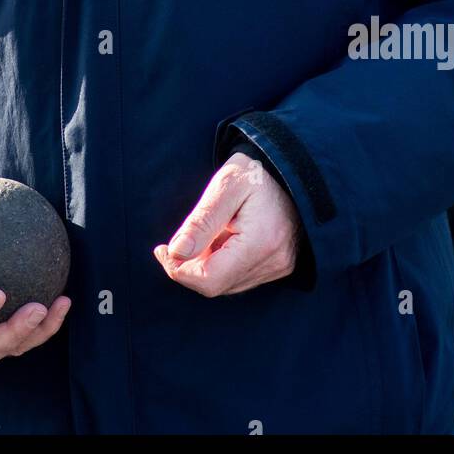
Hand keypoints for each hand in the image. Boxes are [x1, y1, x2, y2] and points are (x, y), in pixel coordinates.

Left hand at [153, 153, 300, 296]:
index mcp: (261, 242)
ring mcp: (280, 267)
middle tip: (174, 243)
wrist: (290, 168)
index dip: (179, 270)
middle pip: (217, 285)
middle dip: (189, 267)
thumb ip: (201, 221)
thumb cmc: (255, 172)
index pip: (210, 279)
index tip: (162, 250)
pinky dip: (222, 264)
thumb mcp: (225, 185)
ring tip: (202, 234)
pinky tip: (219, 240)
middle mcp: (275, 262)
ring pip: (227, 284)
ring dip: (205, 266)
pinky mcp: (280, 266)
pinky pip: (240, 277)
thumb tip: (176, 253)